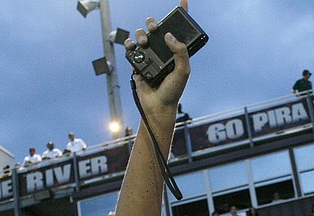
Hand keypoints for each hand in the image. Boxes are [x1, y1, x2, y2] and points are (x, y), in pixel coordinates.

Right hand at [124, 0, 190, 114]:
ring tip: (143, 42)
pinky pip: (131, 48)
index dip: (182, 13)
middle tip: (154, 28)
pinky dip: (129, 44)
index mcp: (176, 52)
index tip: (183, 1)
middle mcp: (162, 51)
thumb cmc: (173, 91)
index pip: (179, 29)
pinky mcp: (137, 63)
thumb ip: (180, 52)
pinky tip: (132, 45)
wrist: (157, 106)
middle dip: (154, 23)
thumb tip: (169, 36)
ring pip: (142, 35)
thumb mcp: (183, 71)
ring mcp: (149, 56)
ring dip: (141, 34)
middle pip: (156, 28)